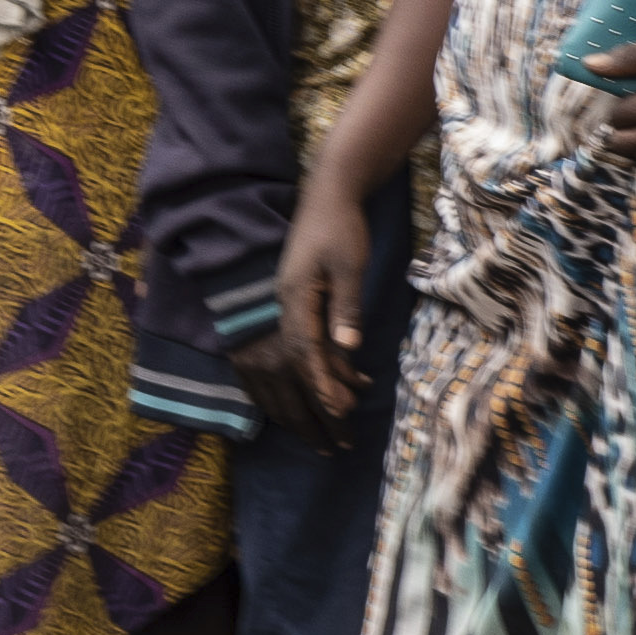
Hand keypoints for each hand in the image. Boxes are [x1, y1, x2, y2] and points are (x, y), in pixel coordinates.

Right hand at [244, 184, 367, 442]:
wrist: (329, 194)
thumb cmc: (341, 227)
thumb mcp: (350, 265)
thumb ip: (347, 305)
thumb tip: (347, 346)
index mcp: (296, 297)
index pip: (307, 349)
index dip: (323, 382)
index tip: (339, 412)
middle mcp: (285, 305)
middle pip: (295, 363)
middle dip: (316, 402)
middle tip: (338, 439)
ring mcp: (286, 304)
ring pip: (293, 359)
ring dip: (313, 393)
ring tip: (334, 426)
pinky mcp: (295, 301)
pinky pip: (297, 346)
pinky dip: (313, 372)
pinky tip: (332, 385)